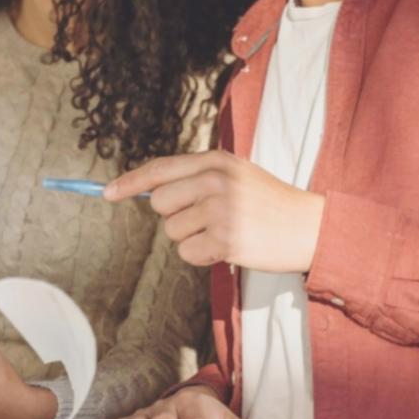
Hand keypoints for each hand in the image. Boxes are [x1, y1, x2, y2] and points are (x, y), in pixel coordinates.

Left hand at [104, 150, 325, 272]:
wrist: (311, 227)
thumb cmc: (269, 203)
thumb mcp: (236, 175)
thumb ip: (198, 177)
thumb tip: (149, 192)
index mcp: (216, 161)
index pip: (160, 169)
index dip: (130, 182)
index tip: (107, 193)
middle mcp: (215, 181)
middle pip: (159, 204)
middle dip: (176, 217)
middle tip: (207, 220)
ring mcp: (220, 210)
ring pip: (172, 232)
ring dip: (193, 238)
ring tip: (226, 232)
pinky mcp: (225, 240)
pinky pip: (188, 253)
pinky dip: (203, 257)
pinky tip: (229, 248)